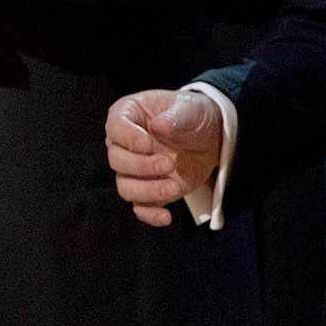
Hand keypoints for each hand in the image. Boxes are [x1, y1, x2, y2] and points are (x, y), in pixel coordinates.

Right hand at [105, 89, 223, 226]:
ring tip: (174, 187)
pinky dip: (151, 215)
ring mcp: (136, 170)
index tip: (146, 143)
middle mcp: (125, 145)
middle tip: (168, 164)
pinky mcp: (151, 189)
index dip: (127, 137)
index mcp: (127, 116)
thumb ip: (175, 116)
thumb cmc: (192, 115)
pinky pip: (141, 208)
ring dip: (147, 191)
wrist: (210, 136)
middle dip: (141, 166)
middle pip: (117, 160)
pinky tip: (166, 216)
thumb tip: (160, 125)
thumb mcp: (189, 108)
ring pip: (125, 187)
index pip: (115, 127)